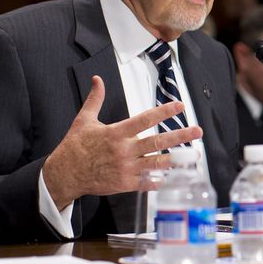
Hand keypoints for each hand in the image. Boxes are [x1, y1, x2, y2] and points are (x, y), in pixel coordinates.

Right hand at [43, 76, 202, 209]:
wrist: (64, 174)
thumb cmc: (75, 147)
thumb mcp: (83, 120)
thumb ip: (94, 99)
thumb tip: (97, 79)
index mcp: (116, 133)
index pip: (144, 119)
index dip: (163, 112)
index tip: (179, 106)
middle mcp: (123, 150)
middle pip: (157, 141)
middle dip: (179, 136)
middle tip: (197, 131)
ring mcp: (125, 168)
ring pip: (156, 162)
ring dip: (177, 159)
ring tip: (193, 155)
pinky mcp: (124, 184)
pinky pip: (147, 182)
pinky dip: (160, 180)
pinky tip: (174, 177)